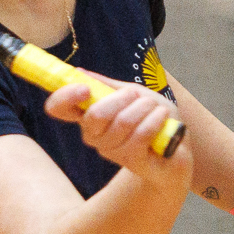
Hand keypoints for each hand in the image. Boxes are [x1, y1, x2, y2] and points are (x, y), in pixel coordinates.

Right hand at [44, 79, 190, 191]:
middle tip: (138, 96)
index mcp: (89, 116)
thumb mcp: (132, 95)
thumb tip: (78, 72)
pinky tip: (162, 117)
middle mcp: (93, 136)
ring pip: (123, 121)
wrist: (175, 148)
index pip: (59, 108)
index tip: (84, 89)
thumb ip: (107, 86)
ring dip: (146, 107)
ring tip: (156, 109)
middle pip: (95, 115)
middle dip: (123, 98)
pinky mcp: (131, 161)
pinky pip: (141, 134)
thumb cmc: (151, 119)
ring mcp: (111, 151)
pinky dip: (156, 119)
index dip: (64, 97)